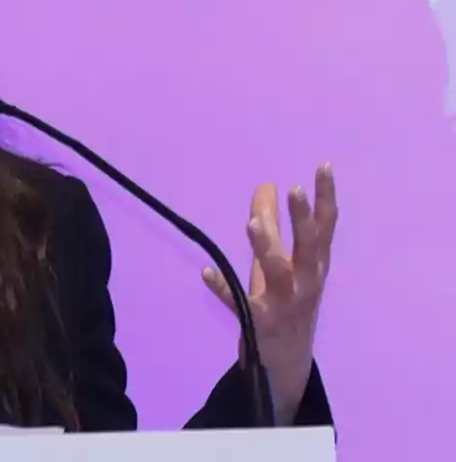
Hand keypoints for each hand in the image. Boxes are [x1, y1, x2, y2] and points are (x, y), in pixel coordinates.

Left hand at [202, 164, 337, 424]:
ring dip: (266, 248)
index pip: (325, 228)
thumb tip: (265, 185)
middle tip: (293, 189)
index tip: (324, 167)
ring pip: (278, 274)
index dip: (326, 198)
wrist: (284, 365)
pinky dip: (223, 288)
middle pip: (309, 248)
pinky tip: (206, 271)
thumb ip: (275, 226)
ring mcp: (284, 305)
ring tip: (253, 222)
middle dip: (302, 219)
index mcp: (314, 267)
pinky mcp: (259, 324)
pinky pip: (240, 304)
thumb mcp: (283, 263)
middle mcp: (306, 284)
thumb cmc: (284, 303)